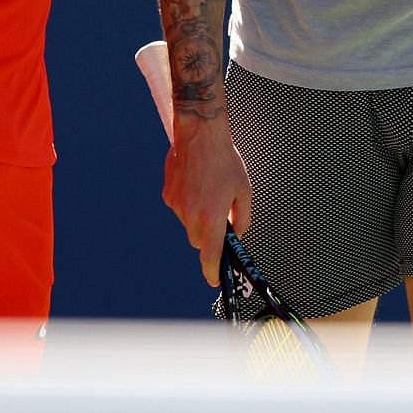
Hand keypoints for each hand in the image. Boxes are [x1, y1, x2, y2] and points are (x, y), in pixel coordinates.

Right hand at [162, 118, 251, 286]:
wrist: (199, 133)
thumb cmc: (225, 161)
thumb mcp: (244, 190)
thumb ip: (242, 218)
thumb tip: (236, 233)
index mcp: (212, 216)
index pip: (210, 255)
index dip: (212, 271)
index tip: (214, 279)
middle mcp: (191, 214)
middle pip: (198, 241)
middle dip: (208, 236)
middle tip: (219, 216)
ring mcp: (177, 204)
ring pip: (188, 224)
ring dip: (198, 217)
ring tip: (207, 191)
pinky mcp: (168, 194)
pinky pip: (179, 209)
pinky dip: (188, 204)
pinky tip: (196, 183)